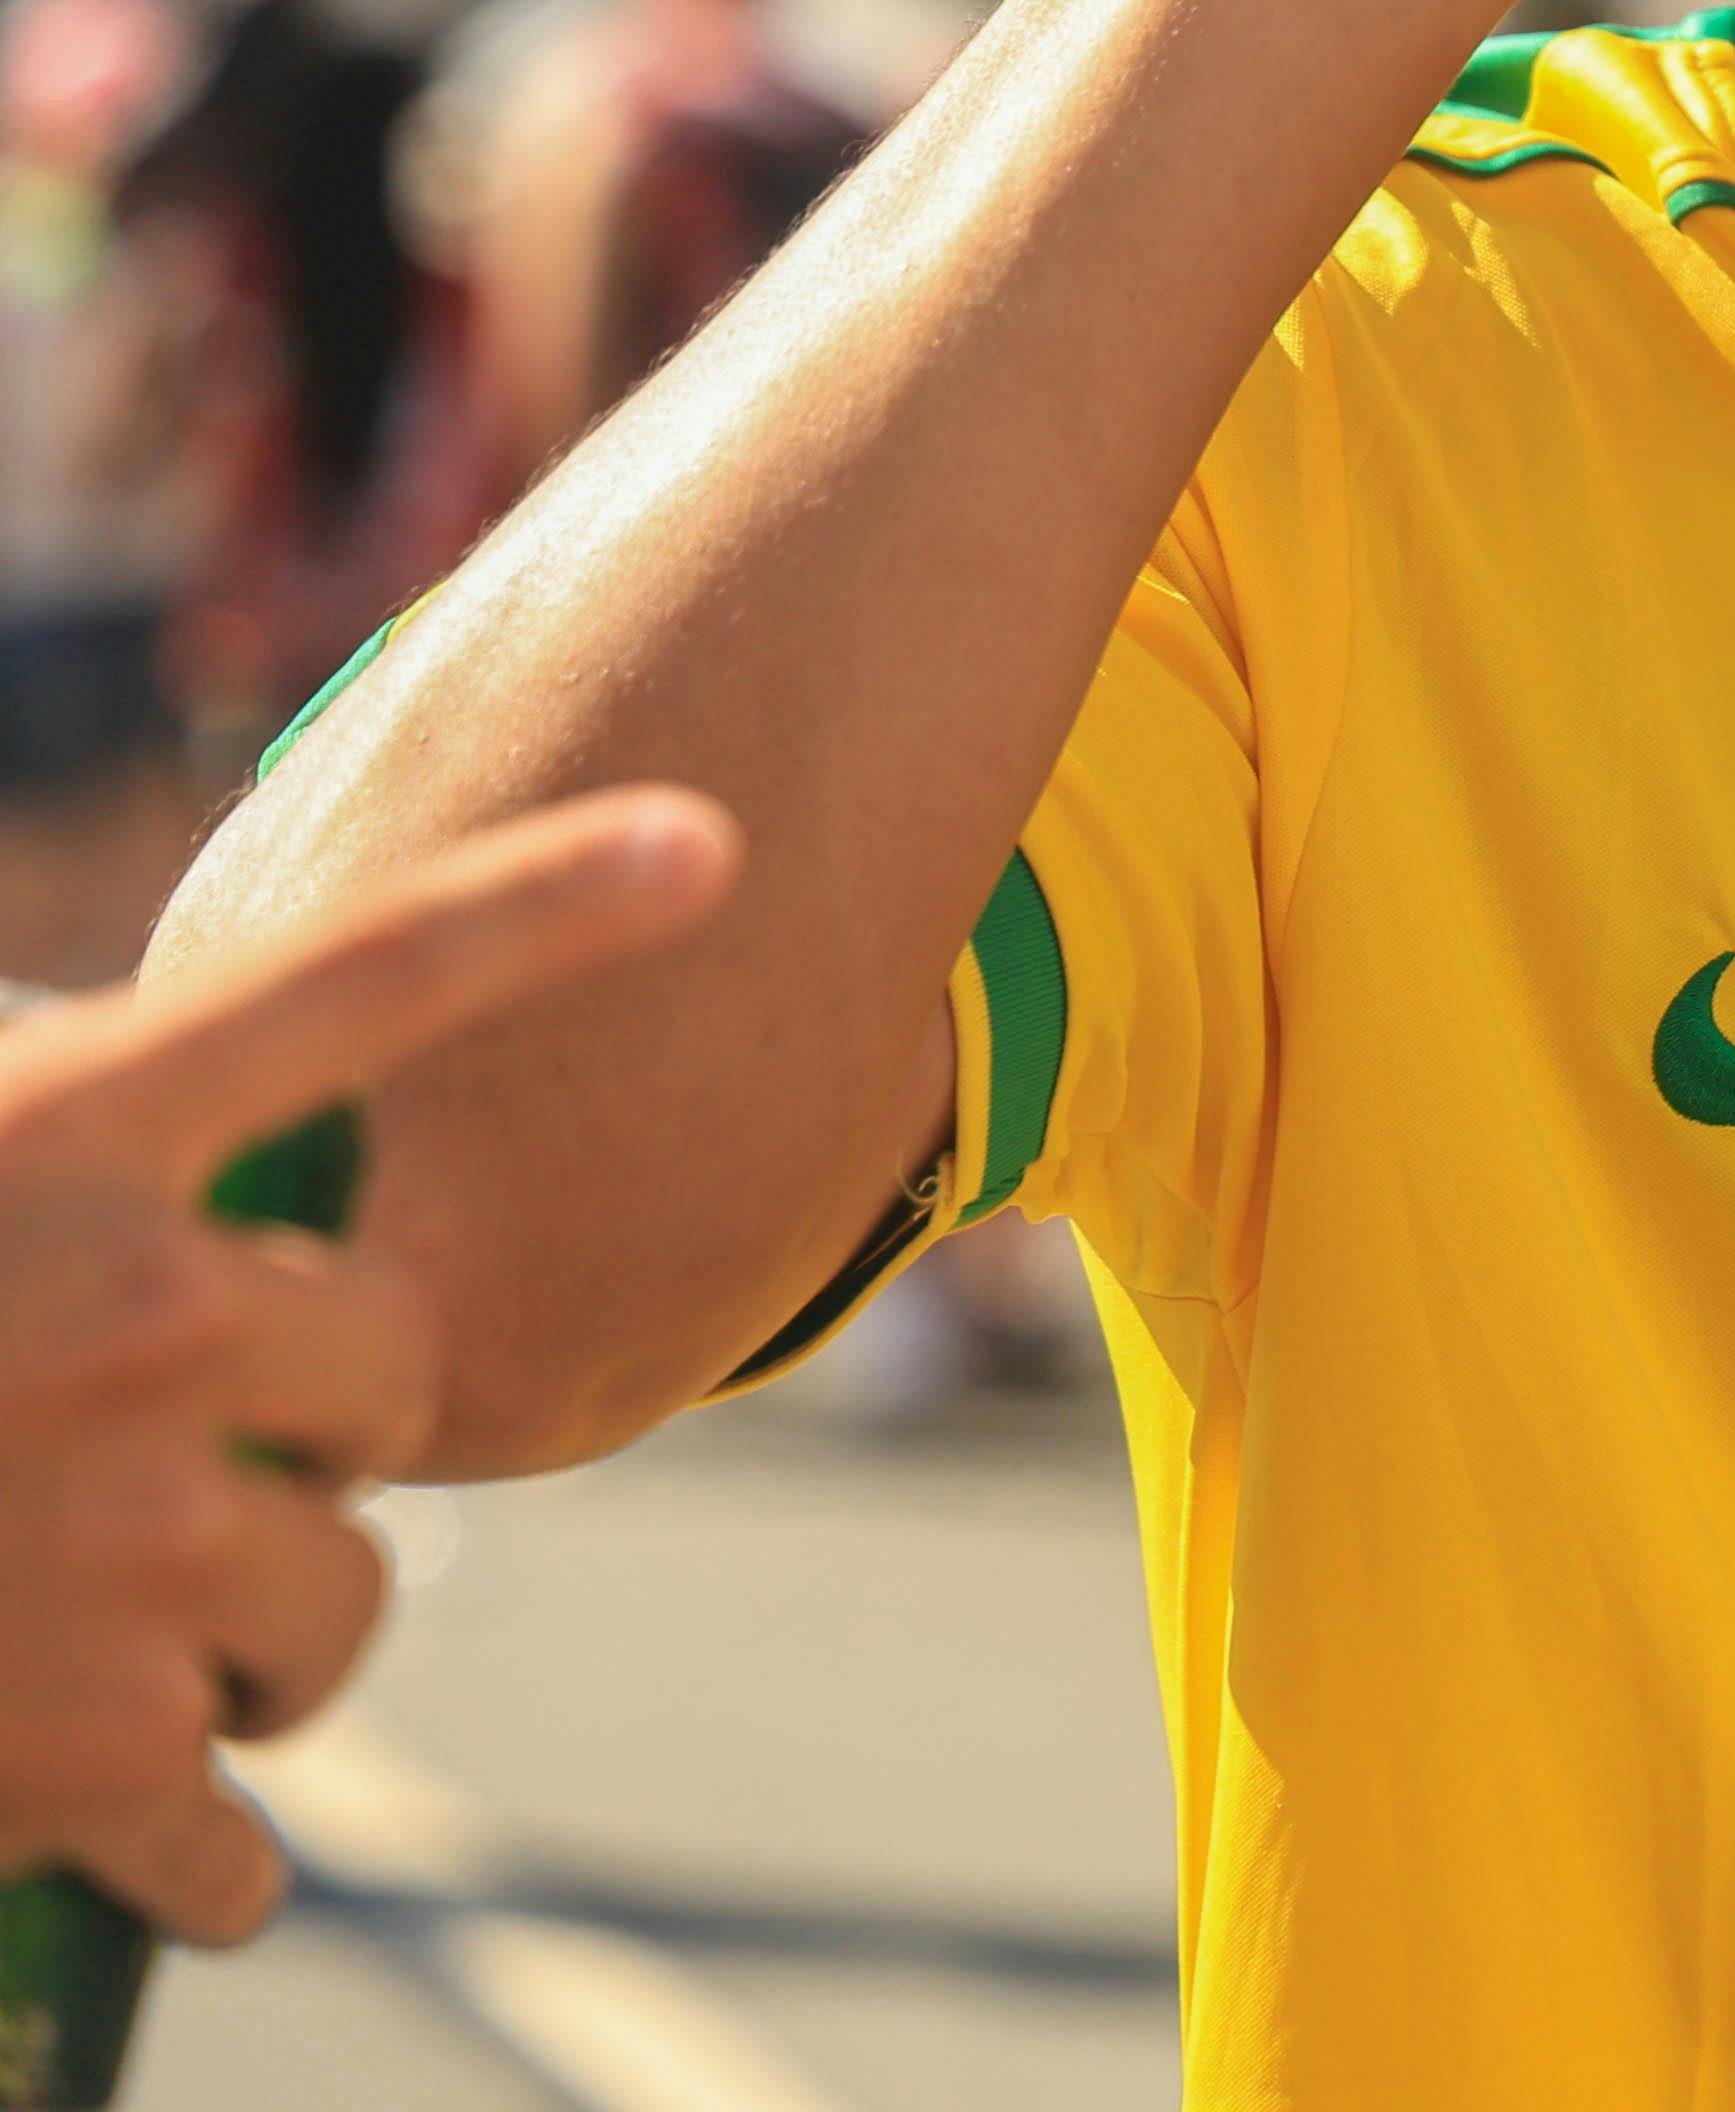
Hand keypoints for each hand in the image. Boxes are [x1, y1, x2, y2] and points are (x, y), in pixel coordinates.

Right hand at [0, 793, 730, 1938]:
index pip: (351, 982)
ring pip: (338, 1606)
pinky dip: (193, 1859)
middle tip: (156, 1480)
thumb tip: (193, 1230)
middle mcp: (132, 1310)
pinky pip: (242, 1826)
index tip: (708, 836)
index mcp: (60, 1145)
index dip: (544, 903)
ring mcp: (130, 1531)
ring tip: (76, 1647)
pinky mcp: (100, 1744)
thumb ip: (54, 1183)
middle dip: (311, 1438)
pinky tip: (122, 1852)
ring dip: (247, 1650)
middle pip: (393, 1366)